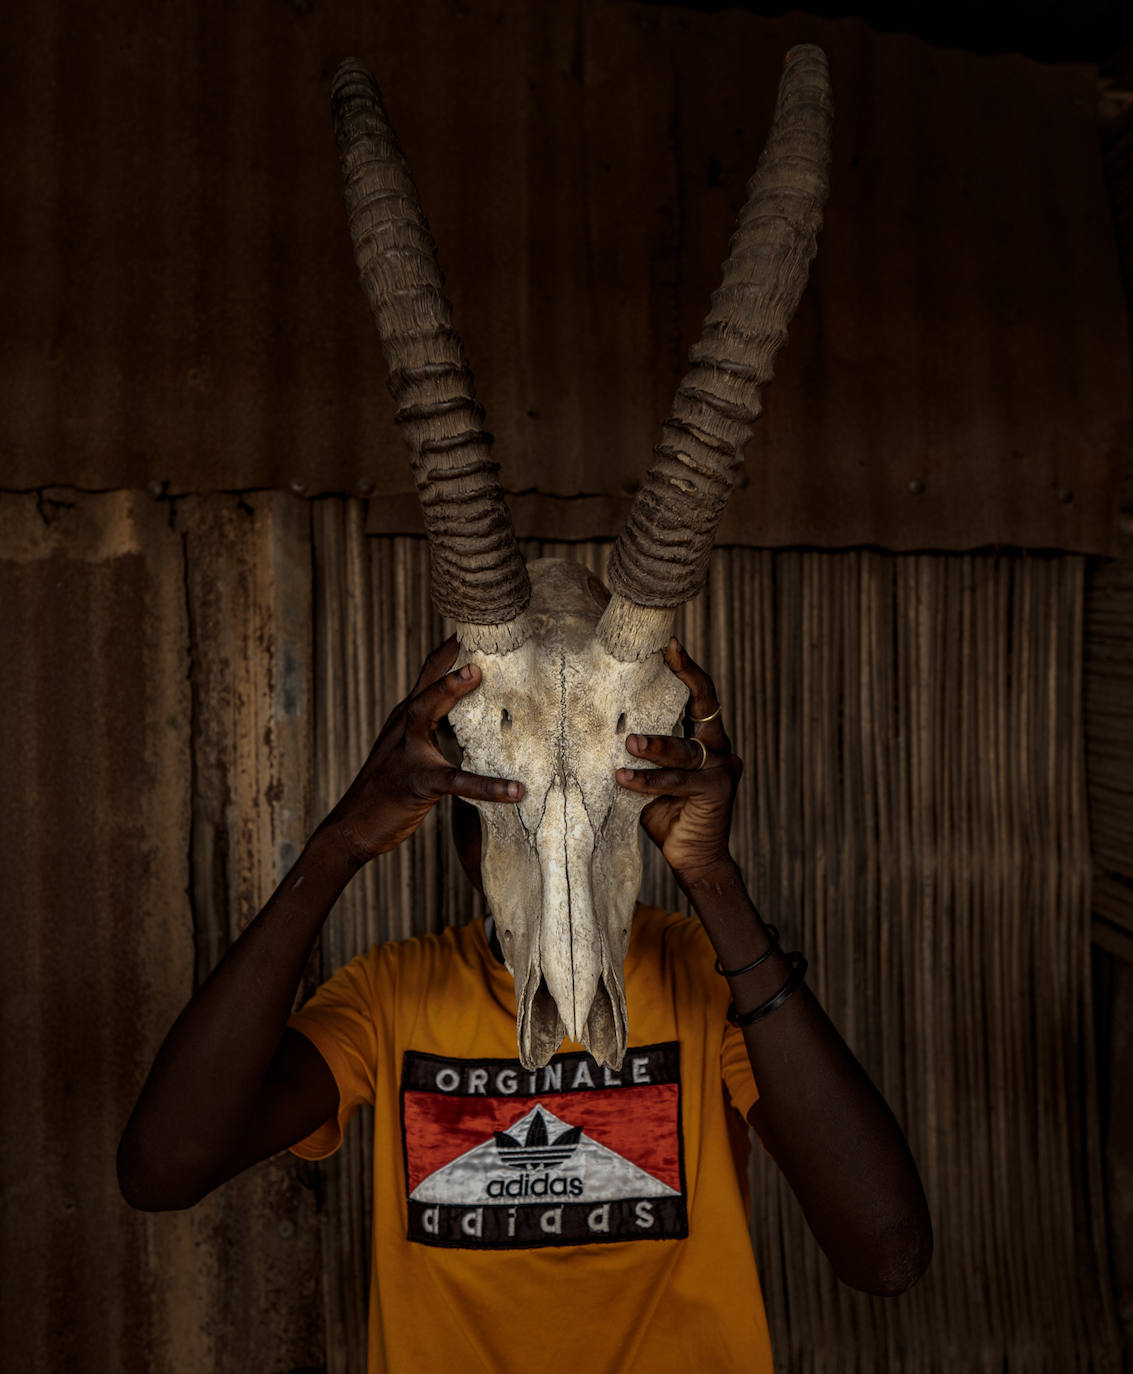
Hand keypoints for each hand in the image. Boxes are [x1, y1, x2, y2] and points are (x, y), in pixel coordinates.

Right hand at [318, 635, 524, 864]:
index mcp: (405, 719)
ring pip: (426, 715)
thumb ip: (432, 730)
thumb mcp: (407, 751)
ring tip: (477, 674)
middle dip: (447, 659)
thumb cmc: (387, 789)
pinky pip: (456, 781)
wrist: (353, 827)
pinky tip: (514, 791)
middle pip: (425, 685)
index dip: (447, 652)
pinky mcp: (418, 783)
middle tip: (473, 635)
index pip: (427, 676)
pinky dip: (488, 786)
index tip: (471, 626)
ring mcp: (407, 753)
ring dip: (449, 692)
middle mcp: (403, 728)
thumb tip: (464, 715)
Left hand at [614, 638, 741, 882]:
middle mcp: (719, 747)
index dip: (686, 669)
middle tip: (663, 657)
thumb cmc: (665, 814)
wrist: (694, 860)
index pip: (698, 696)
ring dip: (654, 744)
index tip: (670, 644)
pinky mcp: (718, 790)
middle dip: (683, 678)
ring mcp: (723, 768)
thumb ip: (640, 753)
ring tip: (628, 742)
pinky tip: (623, 779)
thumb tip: (599, 727)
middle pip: (705, 705)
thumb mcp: (650, 776)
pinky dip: (648, 780)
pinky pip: (678, 781)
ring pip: (684, 748)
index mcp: (705, 739)